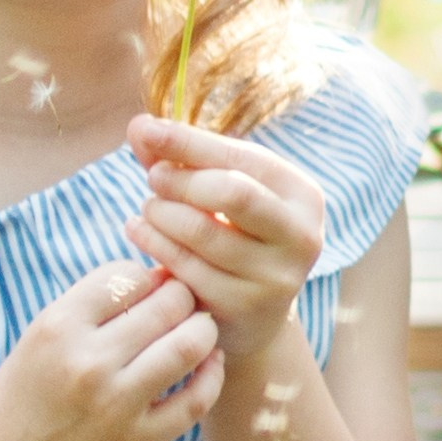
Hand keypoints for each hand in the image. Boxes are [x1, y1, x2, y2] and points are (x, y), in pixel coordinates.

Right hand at [0, 260, 223, 440]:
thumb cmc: (27, 391)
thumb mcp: (42, 334)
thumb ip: (95, 304)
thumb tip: (163, 275)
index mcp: (58, 326)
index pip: (128, 274)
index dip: (145, 277)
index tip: (146, 290)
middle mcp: (88, 362)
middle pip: (167, 304)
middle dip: (181, 296)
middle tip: (180, 305)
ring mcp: (115, 404)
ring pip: (189, 345)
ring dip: (202, 329)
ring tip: (198, 329)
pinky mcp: (137, 440)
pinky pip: (196, 400)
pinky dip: (212, 375)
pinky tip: (208, 363)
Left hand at [124, 115, 324, 367]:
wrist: (252, 315)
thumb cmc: (235, 234)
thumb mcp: (220, 192)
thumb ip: (182, 157)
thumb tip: (139, 125)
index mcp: (302, 195)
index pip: (239, 157)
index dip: (188, 142)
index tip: (146, 131)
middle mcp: (301, 235)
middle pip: (231, 192)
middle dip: (180, 180)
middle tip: (153, 180)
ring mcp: (276, 277)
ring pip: (201, 232)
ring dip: (160, 213)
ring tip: (148, 208)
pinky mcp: (245, 308)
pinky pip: (186, 268)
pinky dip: (153, 243)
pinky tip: (140, 231)